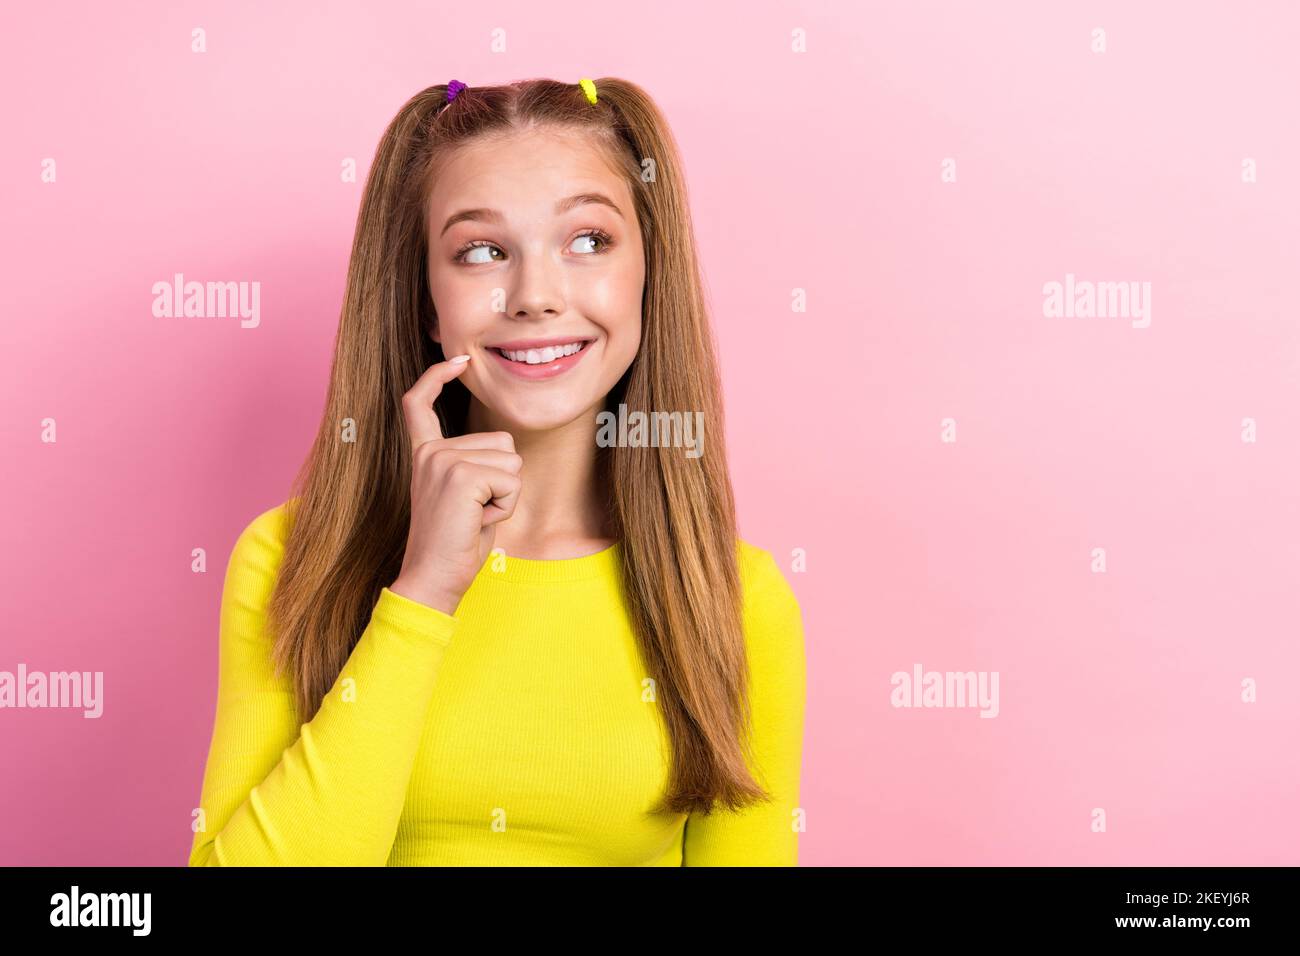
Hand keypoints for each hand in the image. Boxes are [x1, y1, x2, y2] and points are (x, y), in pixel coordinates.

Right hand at [389, 355, 522, 614]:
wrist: (432, 579)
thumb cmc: (455, 546)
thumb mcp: (465, 498)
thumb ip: (477, 468)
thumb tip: (508, 448)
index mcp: (425, 454)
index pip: (422, 404)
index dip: (438, 377)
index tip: (458, 360)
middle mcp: (431, 452)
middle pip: (504, 443)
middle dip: (504, 482)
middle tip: (474, 513)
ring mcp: (443, 460)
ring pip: (513, 462)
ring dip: (506, 496)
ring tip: (475, 518)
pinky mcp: (461, 475)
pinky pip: (512, 481)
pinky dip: (506, 506)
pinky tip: (479, 521)